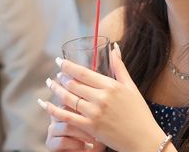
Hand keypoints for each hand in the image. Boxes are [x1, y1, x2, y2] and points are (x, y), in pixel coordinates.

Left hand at [40, 44, 167, 151]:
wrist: (143, 140)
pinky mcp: (90, 127)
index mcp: (111, 86)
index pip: (83, 72)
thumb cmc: (139, 113)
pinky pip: (67, 117)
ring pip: (68, 98)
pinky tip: (45, 104)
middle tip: (56, 74)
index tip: (59, 62)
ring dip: (56, 89)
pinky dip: (54, 110)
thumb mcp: (131, 87)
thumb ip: (119, 67)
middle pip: (73, 84)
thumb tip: (114, 47)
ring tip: (51, 84)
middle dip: (62, 77)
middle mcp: (101, 98)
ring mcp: (94, 113)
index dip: (68, 66)